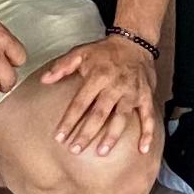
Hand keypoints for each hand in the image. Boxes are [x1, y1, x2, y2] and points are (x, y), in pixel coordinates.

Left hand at [36, 31, 162, 157]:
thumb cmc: (105, 51)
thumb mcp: (81, 52)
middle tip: (75, 149)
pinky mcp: (146, 96)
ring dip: (112, 136)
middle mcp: (115, 86)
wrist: (135, 42)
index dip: (69, 121)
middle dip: (87, 133)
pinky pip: (148, 116)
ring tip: (102, 152)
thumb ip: (62, 66)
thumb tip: (44, 80)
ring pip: (122, 117)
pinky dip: (148, 133)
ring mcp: (132, 92)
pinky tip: (143, 149)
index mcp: (98, 76)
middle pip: (100, 113)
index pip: (80, 103)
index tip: (59, 137)